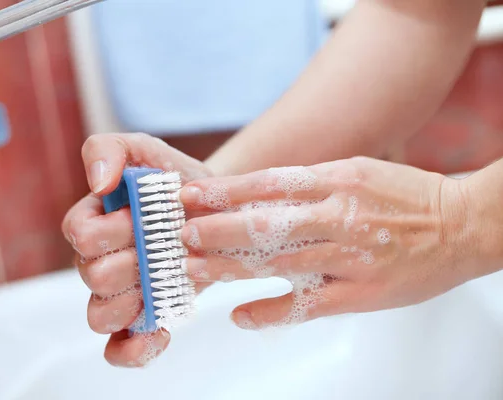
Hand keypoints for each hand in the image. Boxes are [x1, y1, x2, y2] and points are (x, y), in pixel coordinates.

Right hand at [62, 133, 211, 366]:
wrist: (215, 209)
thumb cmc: (174, 180)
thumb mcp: (144, 150)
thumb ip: (109, 150)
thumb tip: (98, 183)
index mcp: (91, 222)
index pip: (81, 235)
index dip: (113, 230)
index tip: (144, 217)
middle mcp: (97, 261)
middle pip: (93, 277)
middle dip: (134, 261)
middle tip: (166, 247)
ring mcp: (117, 293)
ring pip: (100, 316)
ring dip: (134, 301)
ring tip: (166, 282)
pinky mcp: (141, 317)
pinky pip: (120, 349)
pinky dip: (136, 348)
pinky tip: (163, 332)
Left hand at [179, 157, 472, 329]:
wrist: (462, 225)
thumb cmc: (405, 196)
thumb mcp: (354, 171)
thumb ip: (307, 182)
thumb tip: (254, 191)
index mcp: (337, 180)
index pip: (268, 184)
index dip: (225, 191)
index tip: (191, 195)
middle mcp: (338, 216)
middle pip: (267, 223)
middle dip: (219, 229)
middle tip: (181, 233)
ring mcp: (348, 257)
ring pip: (279, 263)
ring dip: (232, 267)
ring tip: (196, 269)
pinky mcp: (359, 293)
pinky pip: (307, 305)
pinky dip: (271, 311)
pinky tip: (241, 316)